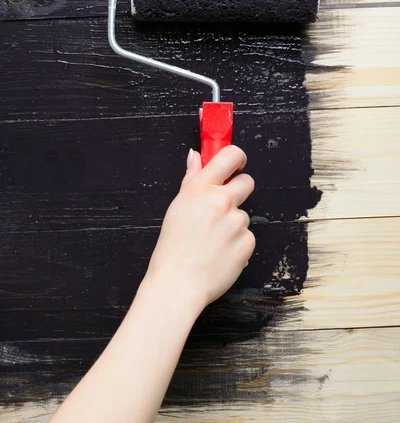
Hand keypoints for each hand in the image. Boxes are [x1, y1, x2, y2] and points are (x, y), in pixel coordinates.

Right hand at [144, 145, 255, 310]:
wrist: (178, 284)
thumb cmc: (172, 246)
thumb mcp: (177, 207)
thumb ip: (191, 178)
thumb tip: (195, 155)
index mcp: (200, 188)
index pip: (230, 155)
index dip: (237, 158)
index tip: (235, 166)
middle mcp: (220, 201)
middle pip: (247, 182)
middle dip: (238, 191)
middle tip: (222, 208)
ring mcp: (236, 222)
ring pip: (243, 215)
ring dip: (233, 225)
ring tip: (212, 242)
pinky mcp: (247, 242)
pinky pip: (247, 236)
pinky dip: (237, 244)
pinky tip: (220, 254)